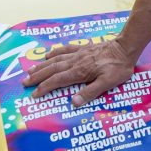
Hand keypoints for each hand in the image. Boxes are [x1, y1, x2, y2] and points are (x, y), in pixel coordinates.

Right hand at [21, 39, 136, 105]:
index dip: (44, 88)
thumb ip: (91, 92)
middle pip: (52, 70)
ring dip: (42, 66)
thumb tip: (74, 102)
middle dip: (37, 77)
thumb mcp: (108, 82)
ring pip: (55, 60)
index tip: (34, 95)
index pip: (57, 81)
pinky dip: (54, 52)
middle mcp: (75, 62)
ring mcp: (78, 54)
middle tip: (25, 83)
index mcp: (79, 72)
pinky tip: (48, 55)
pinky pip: (64, 49)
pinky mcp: (82, 48)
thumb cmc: (118, 67)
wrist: (125, 47)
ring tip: (30, 71)